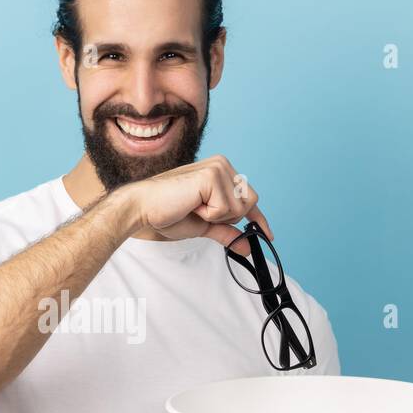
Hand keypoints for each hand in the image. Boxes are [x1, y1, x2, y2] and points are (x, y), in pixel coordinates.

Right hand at [115, 154, 270, 254]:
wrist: (144, 208)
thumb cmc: (168, 213)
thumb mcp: (204, 225)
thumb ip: (226, 232)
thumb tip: (246, 247)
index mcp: (221, 172)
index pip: (248, 198)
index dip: (258, 219)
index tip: (268, 235)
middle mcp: (223, 165)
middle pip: (249, 203)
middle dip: (228, 218)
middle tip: (201, 212)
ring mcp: (218, 168)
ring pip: (239, 208)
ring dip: (217, 217)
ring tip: (194, 207)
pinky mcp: (211, 176)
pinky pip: (225, 208)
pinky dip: (209, 214)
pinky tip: (192, 204)